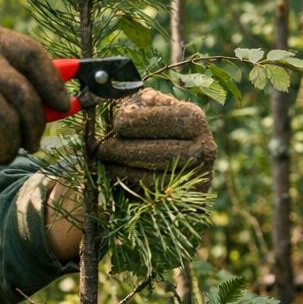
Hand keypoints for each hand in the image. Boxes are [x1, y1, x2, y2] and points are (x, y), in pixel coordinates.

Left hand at [97, 90, 215, 191]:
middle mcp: (203, 148)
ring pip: (148, 178)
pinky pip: (150, 199)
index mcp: (193, 119)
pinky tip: (119, 177)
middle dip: (118, 150)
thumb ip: (136, 101)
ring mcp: (197, 179)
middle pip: (151, 152)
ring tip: (106, 162)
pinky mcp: (188, 203)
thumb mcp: (152, 108)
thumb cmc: (159, 129)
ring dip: (118, 170)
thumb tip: (111, 100)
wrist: (180, 167)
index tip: (115, 123)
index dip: (130, 122)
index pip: (157, 120)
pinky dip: (129, 189)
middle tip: (99, 148)